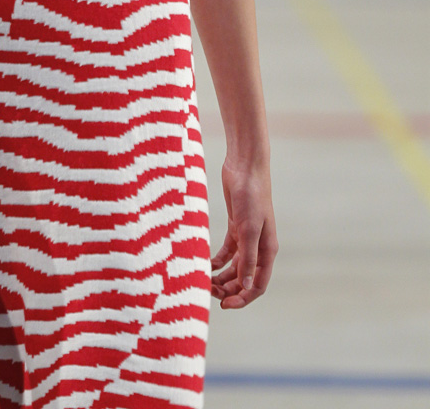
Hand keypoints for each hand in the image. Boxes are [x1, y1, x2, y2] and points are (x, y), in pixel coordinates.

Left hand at [210, 157, 277, 308]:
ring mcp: (247, 236)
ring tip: (205, 280)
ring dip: (222, 276)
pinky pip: (228, 251)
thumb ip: (248, 258)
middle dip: (228, 289)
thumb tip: (246, 287)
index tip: (223, 305)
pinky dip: (218, 260)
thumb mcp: (249, 229)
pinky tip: (207, 264)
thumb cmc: (251, 196)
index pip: (257, 285)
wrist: (245, 166)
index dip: (243, 298)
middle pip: (244, 278)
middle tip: (208, 291)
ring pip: (235, 266)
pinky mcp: (236, 226)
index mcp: (267, 251)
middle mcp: (259, 246)